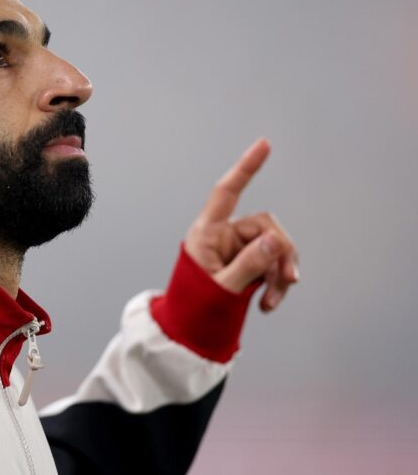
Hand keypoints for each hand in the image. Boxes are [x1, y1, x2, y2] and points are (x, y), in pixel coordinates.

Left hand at [184, 138, 298, 311]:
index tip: (264, 145)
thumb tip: (277, 240)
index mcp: (206, 233)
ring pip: (275, 248)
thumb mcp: (222, 288)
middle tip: (288, 281)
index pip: (226, 193)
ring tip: (272, 302)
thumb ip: (250, 264)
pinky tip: (268, 304)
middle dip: (281, 253)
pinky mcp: (248, 265)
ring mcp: (237, 251)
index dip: (245, 169)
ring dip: (281, 273)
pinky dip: (276, 283)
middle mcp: (223, 237)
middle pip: (266, 227)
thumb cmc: (195, 308)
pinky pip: (273, 264)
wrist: (189, 332)